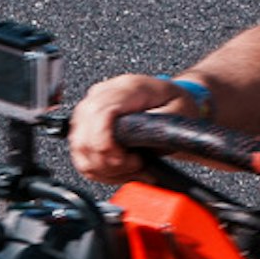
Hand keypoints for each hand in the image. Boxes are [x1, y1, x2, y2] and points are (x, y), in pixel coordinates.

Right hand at [68, 74, 190, 182]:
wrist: (174, 104)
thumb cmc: (178, 105)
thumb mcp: (180, 113)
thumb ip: (157, 125)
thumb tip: (133, 138)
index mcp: (128, 87)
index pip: (98, 113)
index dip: (105, 143)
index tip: (125, 160)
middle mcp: (103, 94)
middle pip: (83, 135)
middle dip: (107, 162)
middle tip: (135, 165)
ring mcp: (91, 109)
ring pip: (79, 149)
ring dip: (105, 169)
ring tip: (132, 168)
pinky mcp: (87, 125)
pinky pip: (81, 156)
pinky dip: (100, 171)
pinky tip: (121, 170)